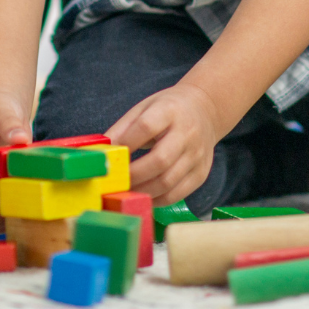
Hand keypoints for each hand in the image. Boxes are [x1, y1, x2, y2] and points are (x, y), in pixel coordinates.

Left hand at [109, 81, 227, 204]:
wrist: (205, 111)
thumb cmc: (168, 110)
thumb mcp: (145, 108)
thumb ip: (123, 128)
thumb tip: (102, 152)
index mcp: (170, 110)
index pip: (147, 127)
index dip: (127, 144)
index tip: (111, 156)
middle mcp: (187, 133)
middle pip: (160, 160)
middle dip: (133, 175)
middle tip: (115, 182)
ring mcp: (197, 155)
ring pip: (168, 182)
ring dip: (143, 191)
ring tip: (126, 192)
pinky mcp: (201, 173)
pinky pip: (177, 194)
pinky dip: (157, 200)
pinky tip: (143, 196)